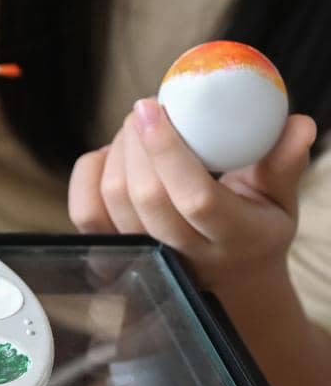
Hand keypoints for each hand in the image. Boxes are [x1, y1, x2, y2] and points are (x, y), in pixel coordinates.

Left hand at [68, 98, 316, 291]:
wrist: (225, 279)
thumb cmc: (255, 227)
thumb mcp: (280, 200)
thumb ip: (284, 163)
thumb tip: (300, 125)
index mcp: (233, 237)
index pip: (196, 198)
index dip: (168, 150)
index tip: (153, 106)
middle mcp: (183, 254)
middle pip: (145, 195)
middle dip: (137, 141)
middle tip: (146, 107)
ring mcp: (143, 257)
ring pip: (111, 199)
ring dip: (117, 151)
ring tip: (135, 127)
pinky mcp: (111, 253)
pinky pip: (85, 209)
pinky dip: (91, 171)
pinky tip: (113, 154)